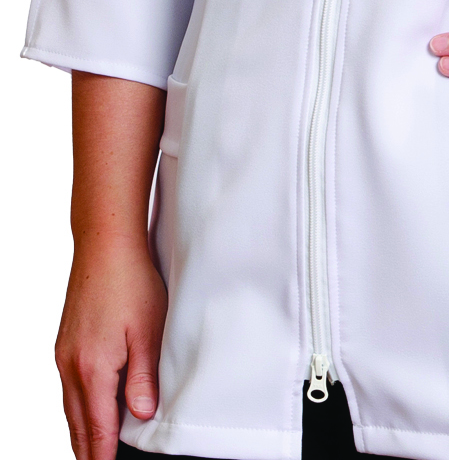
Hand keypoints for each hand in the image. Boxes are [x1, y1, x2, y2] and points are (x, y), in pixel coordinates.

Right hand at [56, 236, 165, 459]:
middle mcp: (71, 367)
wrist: (104, 245)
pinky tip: (88, 410)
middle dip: (88, 451)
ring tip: (94, 452)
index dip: (103, 456)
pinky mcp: (65, 344)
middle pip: (78, 425)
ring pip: (70, 408)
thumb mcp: (148, 331)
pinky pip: (69, 389)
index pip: (98, 429)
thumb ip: (143, 377)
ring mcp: (64, 356)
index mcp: (93, 369)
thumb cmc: (131, 282)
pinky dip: (77, 408)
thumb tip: (141, 416)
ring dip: (82, 432)